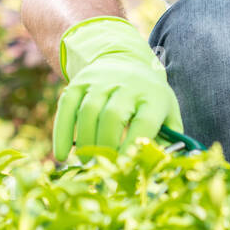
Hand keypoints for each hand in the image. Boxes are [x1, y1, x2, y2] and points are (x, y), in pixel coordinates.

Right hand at [52, 17, 182, 159]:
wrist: (125, 61)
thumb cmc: (148, 98)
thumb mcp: (167, 112)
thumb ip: (168, 139)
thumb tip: (159, 166)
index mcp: (153, 95)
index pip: (144, 121)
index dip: (133, 146)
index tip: (125, 168)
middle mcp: (127, 84)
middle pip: (112, 116)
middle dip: (106, 147)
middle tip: (103, 168)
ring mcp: (100, 80)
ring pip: (88, 112)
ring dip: (85, 143)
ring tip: (88, 164)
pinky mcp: (79, 82)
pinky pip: (66, 108)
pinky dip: (62, 134)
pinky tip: (62, 155)